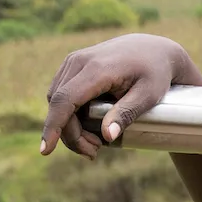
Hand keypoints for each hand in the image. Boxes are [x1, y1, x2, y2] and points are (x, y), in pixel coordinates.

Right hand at [40, 34, 201, 159]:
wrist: (153, 49)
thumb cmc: (154, 73)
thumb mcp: (149, 95)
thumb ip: (127, 113)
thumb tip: (107, 136)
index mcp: (97, 69)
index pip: (65, 100)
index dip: (54, 127)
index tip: (47, 150)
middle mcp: (79, 61)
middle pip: (59, 105)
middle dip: (70, 135)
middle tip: (94, 152)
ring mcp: (73, 61)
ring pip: (57, 101)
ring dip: (68, 126)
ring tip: (94, 143)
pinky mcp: (72, 65)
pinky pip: (62, 94)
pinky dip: (68, 114)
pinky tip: (85, 127)